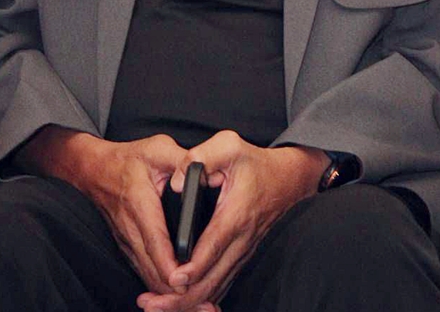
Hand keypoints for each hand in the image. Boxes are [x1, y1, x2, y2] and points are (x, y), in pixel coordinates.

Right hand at [16, 126, 187, 294]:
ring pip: (147, 276)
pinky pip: (144, 272)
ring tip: (198, 305)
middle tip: (203, 303)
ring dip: (169, 293)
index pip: (155, 241)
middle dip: (175, 289)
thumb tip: (202, 173)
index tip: (185, 280)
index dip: (169, 264)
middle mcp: (131, 229)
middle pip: (152, 268)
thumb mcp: (158, 148)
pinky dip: (161, 287)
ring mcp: (127, 242)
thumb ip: (181, 159)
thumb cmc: (130, 158)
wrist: (95, 170)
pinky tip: (180, 296)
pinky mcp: (128, 248)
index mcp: (140, 203)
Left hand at [136, 131, 327, 311]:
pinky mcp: (240, 256)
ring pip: (216, 287)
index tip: (172, 279)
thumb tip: (176, 182)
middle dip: (181, 297)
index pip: (213, 246)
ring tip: (156, 307)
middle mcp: (241, 239)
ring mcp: (242, 251)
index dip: (193, 267)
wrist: (287, 179)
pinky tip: (180, 303)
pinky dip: (200, 297)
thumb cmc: (254, 162)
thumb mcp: (229, 145)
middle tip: (151, 305)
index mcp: (236, 213)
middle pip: (211, 279)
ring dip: (187, 302)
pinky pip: (221, 283)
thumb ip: (200, 157)